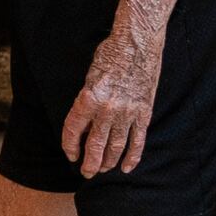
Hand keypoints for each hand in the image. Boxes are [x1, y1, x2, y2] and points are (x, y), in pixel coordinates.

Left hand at [64, 29, 160, 176]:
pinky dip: (133, 156)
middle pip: (95, 144)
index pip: (73, 130)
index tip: (70, 155)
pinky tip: (127, 167)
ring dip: (109, 161)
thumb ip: (86, 102)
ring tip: (103, 170)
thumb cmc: (110, 55)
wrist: (138, 42)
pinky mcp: (144, 112)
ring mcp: (128, 112)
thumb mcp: (89, 77)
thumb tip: (84, 124)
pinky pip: (138, 139)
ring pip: (116, 146)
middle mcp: (107, 109)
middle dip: (90, 162)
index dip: (70, 146)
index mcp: (88, 98)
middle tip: (87, 173)